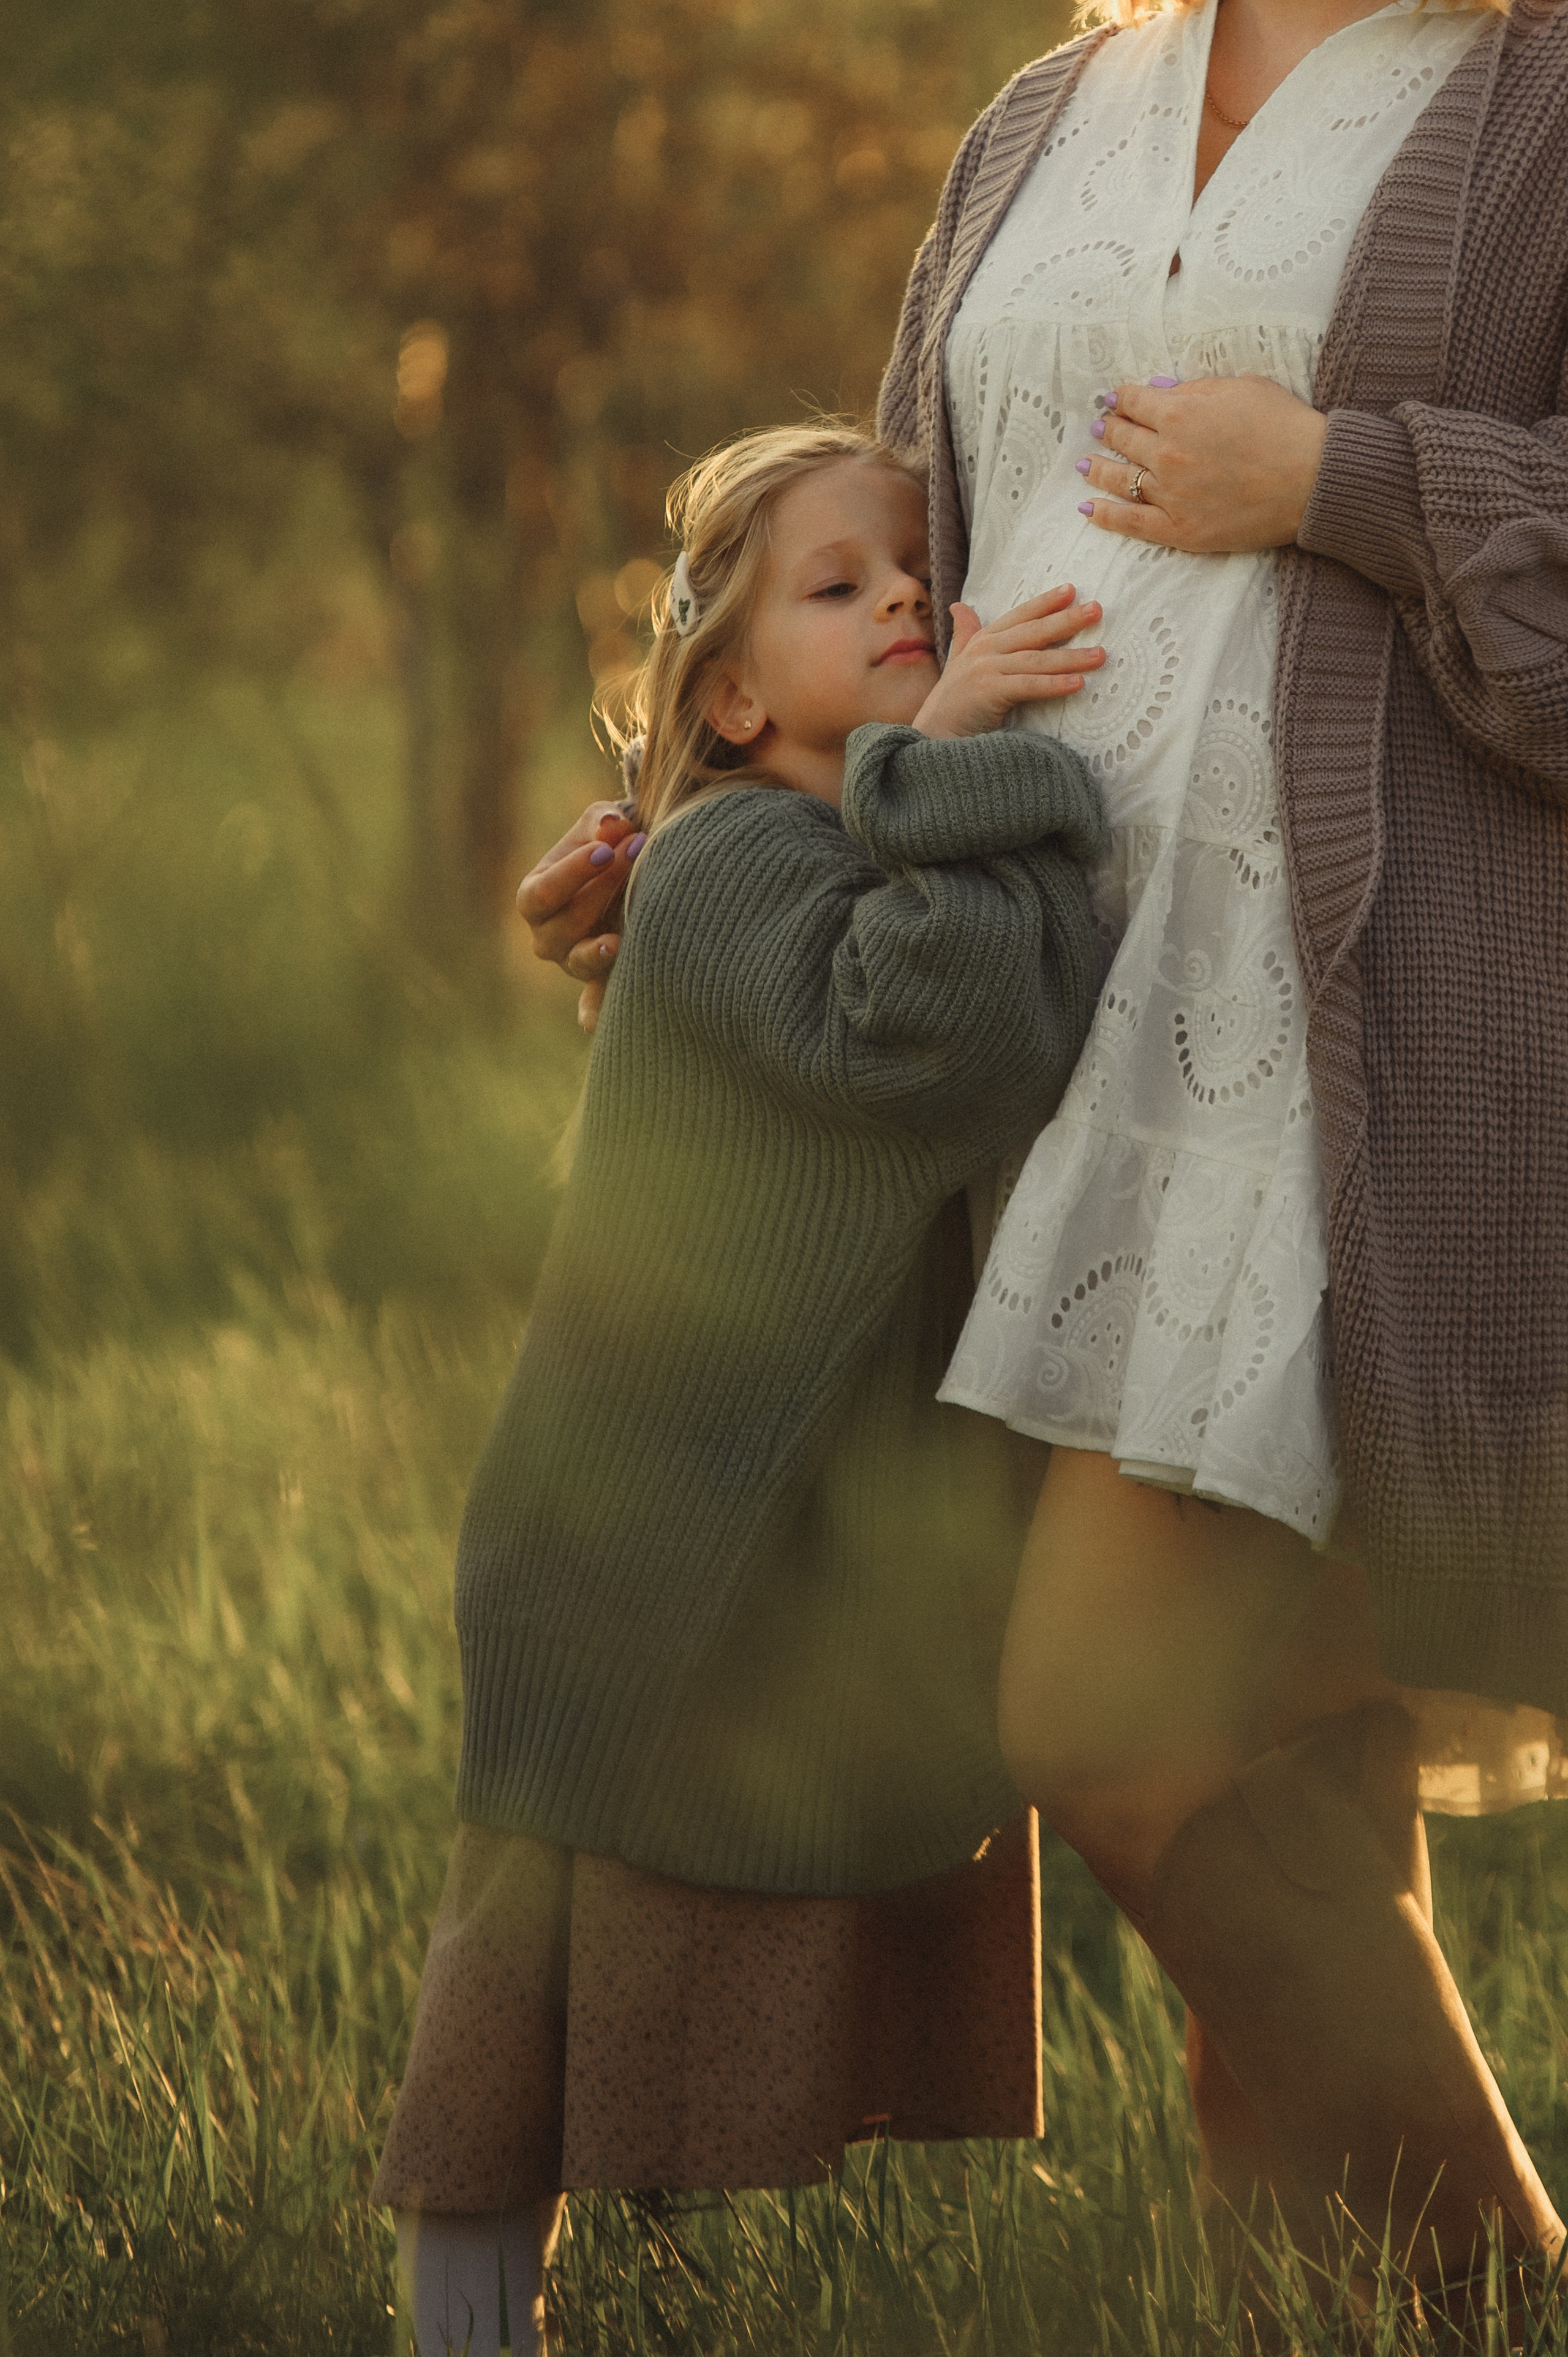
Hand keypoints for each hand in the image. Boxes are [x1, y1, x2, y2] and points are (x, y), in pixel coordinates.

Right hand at [516, 802, 644, 1032]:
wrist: (631, 871)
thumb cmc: (608, 845)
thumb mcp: (603, 826)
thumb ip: (603, 823)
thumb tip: (613, 825)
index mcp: (535, 897)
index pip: (541, 892)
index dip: (572, 873)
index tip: (607, 849)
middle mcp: (547, 936)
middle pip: (563, 924)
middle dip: (600, 890)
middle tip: (637, 854)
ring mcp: (574, 962)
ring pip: (578, 962)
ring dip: (597, 952)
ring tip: (617, 941)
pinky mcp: (604, 980)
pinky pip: (596, 1003)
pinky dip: (595, 1013)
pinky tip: (597, 1024)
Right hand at [914, 585, 1103, 738]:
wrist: (931, 737)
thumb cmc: (951, 703)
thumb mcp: (958, 663)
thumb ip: (964, 634)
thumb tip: (959, 606)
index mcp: (981, 641)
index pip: (1018, 617)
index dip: (1044, 603)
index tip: (1071, 590)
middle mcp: (984, 650)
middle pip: (1032, 632)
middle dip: (1066, 620)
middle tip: (1097, 610)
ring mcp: (985, 670)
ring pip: (1036, 659)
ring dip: (1071, 657)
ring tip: (1100, 655)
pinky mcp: (989, 693)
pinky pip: (1029, 686)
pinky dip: (1054, 684)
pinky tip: (1078, 683)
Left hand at [1078, 375, 1327, 553]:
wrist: (1312, 479)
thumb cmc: (1285, 427)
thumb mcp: (1242, 387)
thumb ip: (1196, 389)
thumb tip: (1160, 390)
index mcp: (1180, 412)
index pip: (1136, 402)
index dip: (1122, 399)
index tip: (1114, 400)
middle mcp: (1167, 453)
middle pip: (1124, 438)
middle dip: (1109, 430)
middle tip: (1100, 428)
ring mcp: (1170, 494)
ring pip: (1120, 479)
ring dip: (1098, 469)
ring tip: (1086, 464)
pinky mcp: (1179, 529)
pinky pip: (1131, 522)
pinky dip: (1106, 515)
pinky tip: (1088, 509)